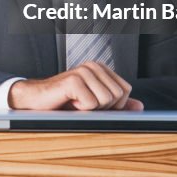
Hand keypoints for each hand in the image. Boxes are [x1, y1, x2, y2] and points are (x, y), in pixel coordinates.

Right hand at [7, 61, 143, 111]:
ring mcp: (83, 71)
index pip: (125, 90)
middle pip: (117, 96)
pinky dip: (80, 110)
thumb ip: (118, 104)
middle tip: (83, 104)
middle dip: (102, 108)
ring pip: (106, 101)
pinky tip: (69, 102)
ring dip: (90, 110)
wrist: (36, 101)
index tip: (94, 104)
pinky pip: (91, 104)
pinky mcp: (73, 80)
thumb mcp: (95, 104)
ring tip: (75, 103)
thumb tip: (139, 106)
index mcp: (101, 69)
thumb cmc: (64, 102)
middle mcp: (94, 66)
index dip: (114, 105)